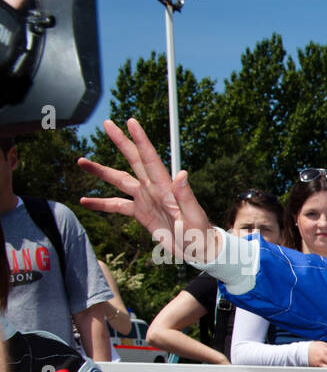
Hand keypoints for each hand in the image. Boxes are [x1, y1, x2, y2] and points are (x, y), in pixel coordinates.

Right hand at [77, 119, 223, 265]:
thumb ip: (186, 196)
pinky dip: (101, 203)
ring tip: (81, 162)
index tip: (131, 122)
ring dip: (101, 171)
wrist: (198, 250)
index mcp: (166, 187)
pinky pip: (117, 205)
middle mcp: (154, 189)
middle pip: (134, 161)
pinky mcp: (141, 213)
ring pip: (119, 180)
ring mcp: (146, 199)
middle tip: (107, 124)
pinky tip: (85, 201)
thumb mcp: (194, 217)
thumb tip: (182, 173)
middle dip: (120, 142)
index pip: (151, 159)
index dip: (141, 140)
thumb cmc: (200, 234)